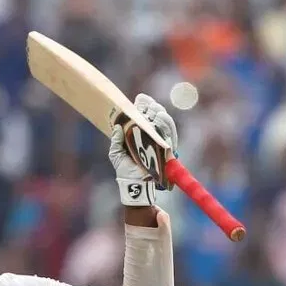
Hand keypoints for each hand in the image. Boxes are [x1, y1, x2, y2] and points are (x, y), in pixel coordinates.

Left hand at [109, 93, 177, 207]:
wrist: (134, 185)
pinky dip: (165, 124)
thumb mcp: (116, 155)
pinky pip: (169, 133)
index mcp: (141, 135)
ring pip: (165, 122)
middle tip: (144, 102)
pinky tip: (159, 117)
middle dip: (152, 106)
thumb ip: (116, 141)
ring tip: (153, 109)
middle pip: (156, 116)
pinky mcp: (167, 149)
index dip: (144, 106)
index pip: (145, 116)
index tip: (139, 99)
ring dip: (159, 112)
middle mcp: (153, 137)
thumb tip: (116, 127)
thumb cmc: (126, 172)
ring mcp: (161, 142)